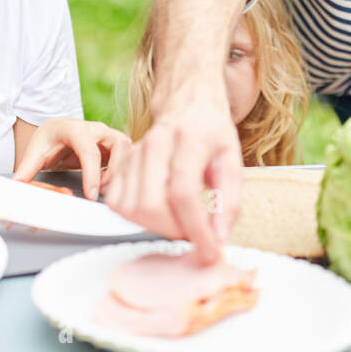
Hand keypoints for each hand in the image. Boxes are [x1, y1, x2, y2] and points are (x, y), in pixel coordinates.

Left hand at [12, 118, 127, 200]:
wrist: (58, 131)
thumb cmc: (49, 140)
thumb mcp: (35, 152)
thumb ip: (26, 170)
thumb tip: (17, 187)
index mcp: (76, 129)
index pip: (89, 150)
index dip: (92, 174)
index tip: (90, 195)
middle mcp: (97, 129)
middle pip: (118, 146)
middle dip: (114, 171)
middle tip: (102, 193)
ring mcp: (109, 136)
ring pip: (129, 150)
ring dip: (123, 171)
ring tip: (108, 190)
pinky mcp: (117, 145)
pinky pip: (130, 156)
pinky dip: (127, 171)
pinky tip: (117, 185)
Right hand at [102, 85, 243, 263]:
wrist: (187, 101)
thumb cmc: (210, 131)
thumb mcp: (232, 161)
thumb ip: (228, 201)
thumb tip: (219, 237)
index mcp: (189, 140)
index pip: (183, 194)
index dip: (195, 229)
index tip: (208, 250)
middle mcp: (156, 144)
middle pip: (152, 205)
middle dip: (174, 231)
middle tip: (193, 234)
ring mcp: (134, 152)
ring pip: (132, 208)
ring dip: (156, 227)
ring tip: (178, 222)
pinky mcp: (121, 163)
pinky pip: (117, 203)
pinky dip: (136, 218)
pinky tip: (158, 212)